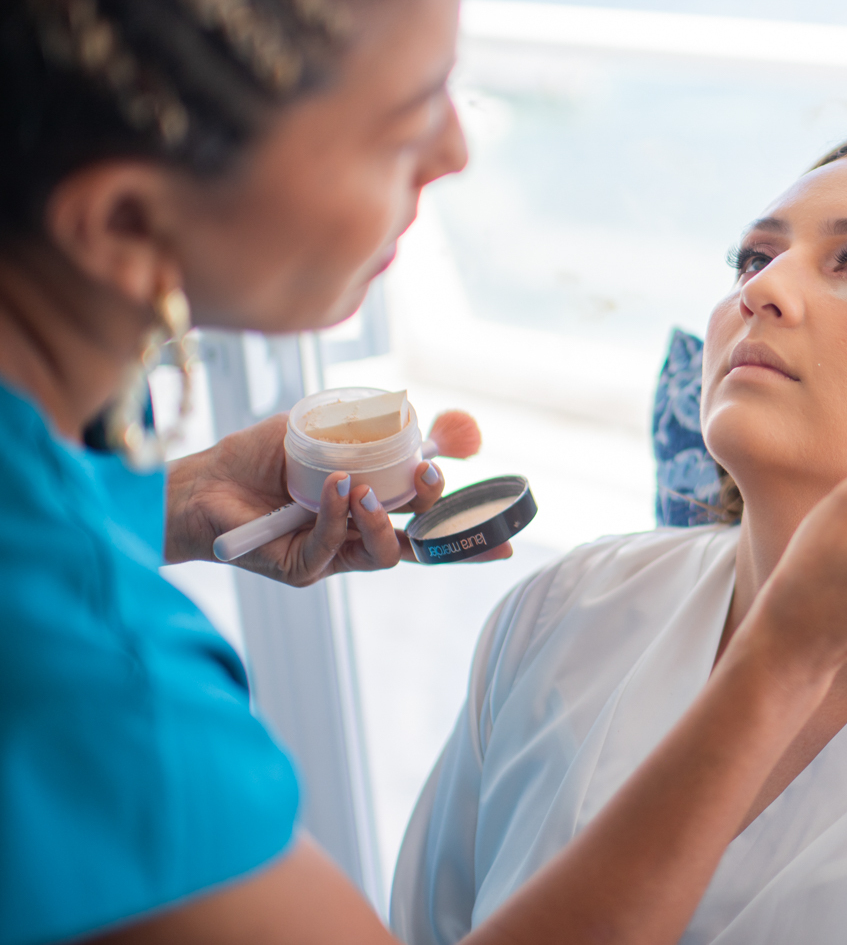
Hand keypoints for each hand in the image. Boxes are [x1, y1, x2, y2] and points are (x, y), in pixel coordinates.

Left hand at [164, 411, 509, 585]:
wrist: (202, 478)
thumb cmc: (262, 455)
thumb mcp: (327, 427)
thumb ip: (377, 425)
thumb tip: (432, 416)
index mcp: (374, 508)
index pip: (429, 525)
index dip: (468, 538)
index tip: (505, 543)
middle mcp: (358, 536)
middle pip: (417, 542)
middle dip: (435, 516)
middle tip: (430, 478)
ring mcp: (331, 556)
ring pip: (382, 554)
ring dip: (384, 522)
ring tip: (367, 490)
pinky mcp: (299, 568)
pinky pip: (330, 548)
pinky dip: (337, 515)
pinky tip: (335, 488)